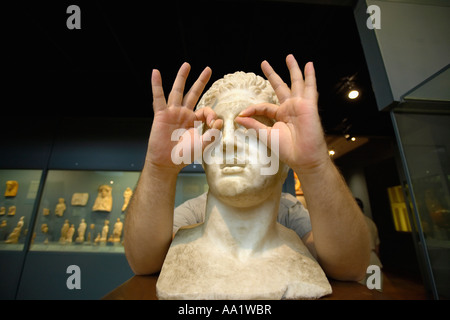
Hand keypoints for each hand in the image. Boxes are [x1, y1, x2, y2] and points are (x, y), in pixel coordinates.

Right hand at [146, 63, 222, 172]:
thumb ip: (213, 134)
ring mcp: (172, 113)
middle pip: (193, 93)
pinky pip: (158, 98)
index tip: (214, 123)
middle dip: (200, 81)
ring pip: (177, 92)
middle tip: (208, 69)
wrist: (166, 162)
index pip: (206, 110)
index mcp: (194, 121)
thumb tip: (219, 120)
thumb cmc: (183, 156)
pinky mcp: (161, 115)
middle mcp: (184, 114)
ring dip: (181, 78)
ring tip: (187, 65)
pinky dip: (156, 85)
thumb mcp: (202, 146)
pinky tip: (155, 73)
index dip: (212, 115)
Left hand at [235, 54, 328, 172]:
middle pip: (280, 87)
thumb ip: (253, 125)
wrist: (303, 157)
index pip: (264, 106)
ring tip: (289, 57)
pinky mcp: (308, 105)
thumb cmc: (288, 150)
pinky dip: (310, 76)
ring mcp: (299, 105)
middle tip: (264, 62)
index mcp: (280, 116)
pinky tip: (309, 65)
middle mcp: (290, 108)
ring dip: (293, 69)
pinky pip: (309, 88)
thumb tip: (238, 119)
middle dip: (272, 74)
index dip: (252, 109)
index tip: (241, 114)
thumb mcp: (266, 135)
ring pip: (295, 83)